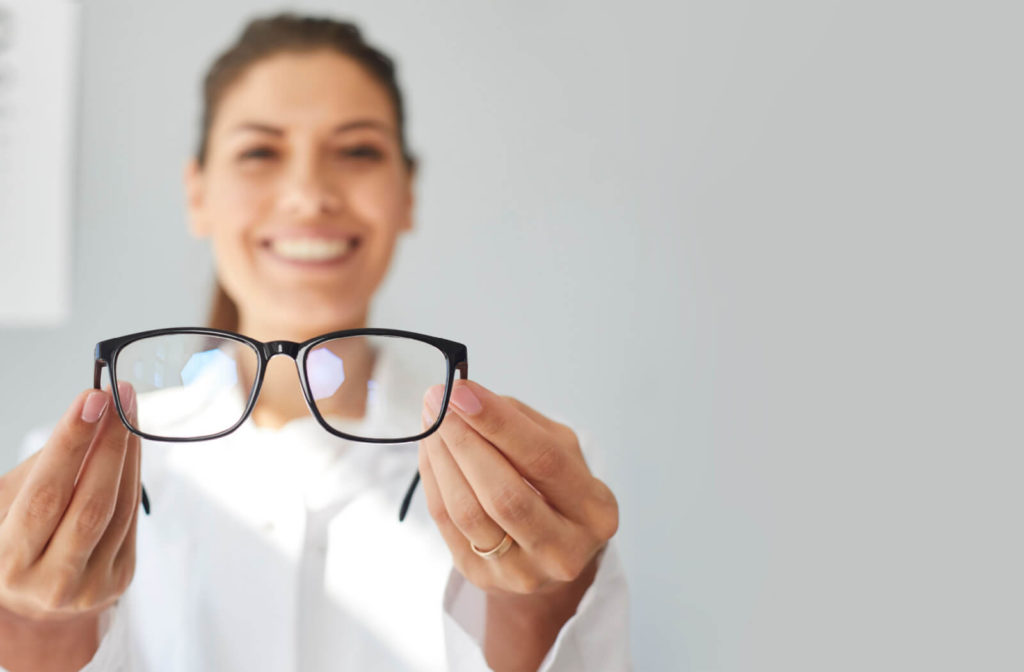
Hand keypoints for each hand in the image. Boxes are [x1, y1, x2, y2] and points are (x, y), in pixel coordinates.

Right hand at [0, 384, 139, 670]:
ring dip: (128, 452)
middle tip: (120, 395)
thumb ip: (41, 471)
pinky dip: (132, 477)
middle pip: (92, 501)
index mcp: (7, 560)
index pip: (46, 492)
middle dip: (109, 440)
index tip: (93, 397)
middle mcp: (48, 580)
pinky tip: (131, 446)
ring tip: (128, 411)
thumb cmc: (14, 538)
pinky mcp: (119, 580)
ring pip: (119, 508)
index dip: (72, 442)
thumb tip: (89, 417)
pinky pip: (131, 519)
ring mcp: (89, 586)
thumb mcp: (6, 506)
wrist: (32, 601)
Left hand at [418, 379, 617, 595]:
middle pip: (505, 493)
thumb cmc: (556, 492)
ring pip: (469, 512)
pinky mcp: (482, 579)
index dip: (499, 423)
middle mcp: (564, 550)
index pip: (544, 460)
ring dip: (442, 459)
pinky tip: (430, 450)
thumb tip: (471, 398)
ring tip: (431, 421)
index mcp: (595, 511)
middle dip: (464, 440)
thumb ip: (523, 423)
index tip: (463, 391)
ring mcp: (522, 573)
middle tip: (439, 401)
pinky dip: (434, 481)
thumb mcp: (562, 453)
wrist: (550, 556)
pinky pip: (447, 525)